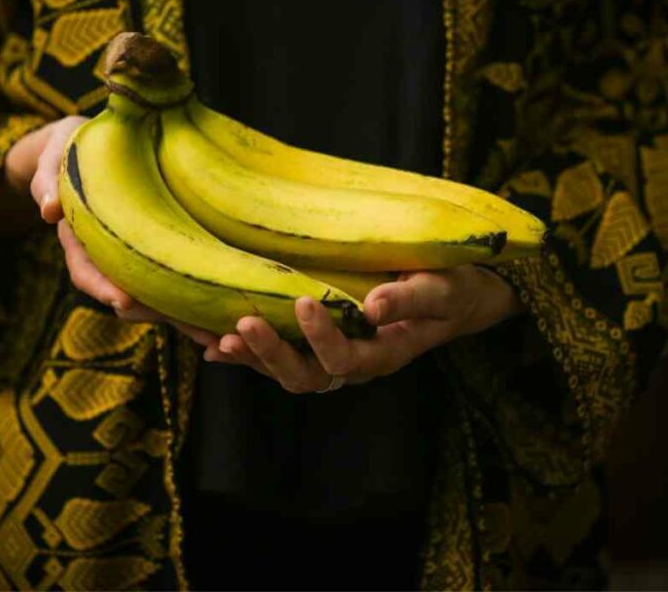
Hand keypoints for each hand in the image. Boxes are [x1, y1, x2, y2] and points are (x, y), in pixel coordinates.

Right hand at [5, 116, 217, 347]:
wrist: (90, 146)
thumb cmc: (72, 147)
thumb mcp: (55, 154)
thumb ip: (48, 179)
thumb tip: (47, 208)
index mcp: (79, 239)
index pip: (86, 272)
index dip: (103, 288)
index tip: (122, 300)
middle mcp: (106, 258)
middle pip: (126, 297)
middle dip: (154, 314)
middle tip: (184, 327)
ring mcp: (132, 262)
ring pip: (154, 299)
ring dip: (182, 319)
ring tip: (214, 335)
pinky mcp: (156, 257)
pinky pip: (173, 285)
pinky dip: (195, 302)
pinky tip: (222, 318)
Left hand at [202, 265, 523, 392]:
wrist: (456, 301)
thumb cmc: (452, 290)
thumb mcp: (442, 290)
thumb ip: (410, 298)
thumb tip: (372, 306)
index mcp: (385, 354)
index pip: (347, 359)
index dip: (322, 338)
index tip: (304, 301)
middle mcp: (354, 364)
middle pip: (306, 377)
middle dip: (271, 354)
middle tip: (244, 324)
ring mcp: (333, 359)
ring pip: (285, 372)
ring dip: (249, 358)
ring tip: (215, 338)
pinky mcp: (319, 347)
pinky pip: (277, 358)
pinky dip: (244, 356)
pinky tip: (212, 346)